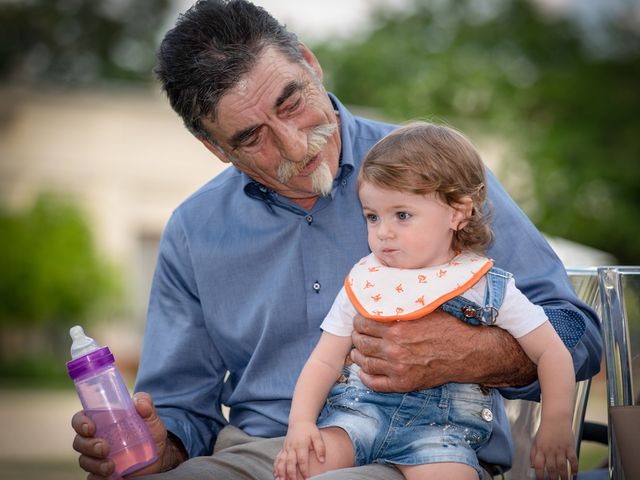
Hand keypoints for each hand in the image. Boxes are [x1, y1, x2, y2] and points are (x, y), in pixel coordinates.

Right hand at [71, 392, 180, 477]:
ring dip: (95, 464)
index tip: (90, 428)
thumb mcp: (150, 414)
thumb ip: (145, 403)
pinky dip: (99, 479)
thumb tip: (139, 403)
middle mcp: (94, 438)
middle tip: (104, 448)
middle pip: (79, 442)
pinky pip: (93, 478)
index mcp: (101, 420)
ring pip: (85, 461)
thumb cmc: (149, 429)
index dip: (81, 423)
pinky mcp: (102, 473)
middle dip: (89, 446)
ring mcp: (97, 457)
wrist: (161, 453)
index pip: (80, 419)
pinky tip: (112, 477)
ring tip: (111, 466)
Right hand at [274, 421, 325, 479]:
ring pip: (282, 461)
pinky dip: (276, 467)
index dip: (304, 469)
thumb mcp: (317, 436)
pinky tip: (276, 475)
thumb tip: (322, 460)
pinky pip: (277, 458)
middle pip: (290, 462)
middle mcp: (292, 447)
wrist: (299, 421)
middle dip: (291, 473)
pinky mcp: (283, 449)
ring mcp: (286, 448)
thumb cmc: (309, 430)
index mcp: (301, 444)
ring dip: (281, 472)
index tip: (307, 477)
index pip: (302, 459)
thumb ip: (320, 448)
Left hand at [351, 310, 535, 391]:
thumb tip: (383, 295)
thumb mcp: (424, 310)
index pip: (363, 323)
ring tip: (360, 351)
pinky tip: (366, 370)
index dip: (359, 321)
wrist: (468, 353)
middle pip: (361, 342)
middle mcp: (394, 349)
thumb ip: (402, 306)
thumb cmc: (447, 328)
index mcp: (397, 328)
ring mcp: (397, 369)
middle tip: (359, 334)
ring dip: (358, 356)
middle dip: (358, 337)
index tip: (360, 320)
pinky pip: (374, 383)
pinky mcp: (403, 384)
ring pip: (364, 362)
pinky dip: (365, 376)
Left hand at [530, 420, 577, 479]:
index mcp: (540, 449)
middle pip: (551, 468)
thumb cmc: (545, 430)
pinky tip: (574, 473)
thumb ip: (533, 454)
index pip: (538, 465)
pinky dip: (574, 467)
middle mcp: (550, 450)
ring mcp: (560, 449)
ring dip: (564, 476)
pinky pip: (573, 459)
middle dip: (553, 478)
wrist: (556, 418)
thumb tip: (532, 466)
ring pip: (562, 466)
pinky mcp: (570, 447)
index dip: (539, 475)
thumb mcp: (536, 441)